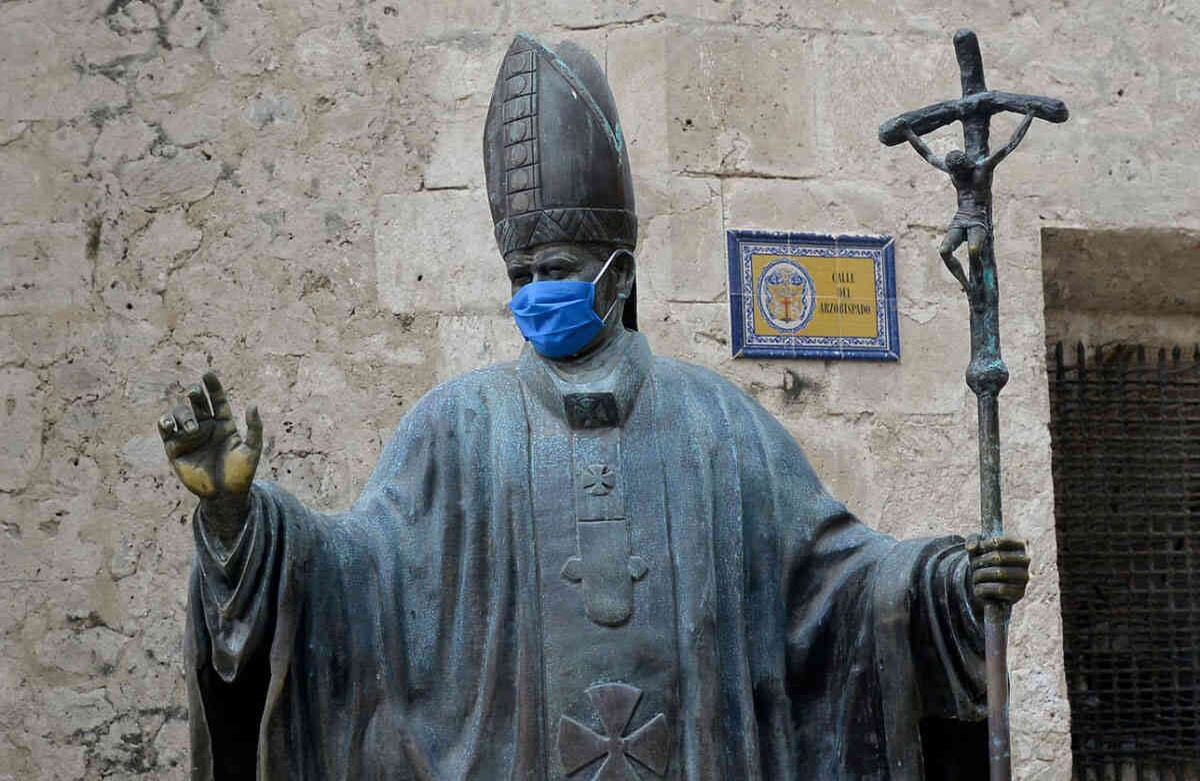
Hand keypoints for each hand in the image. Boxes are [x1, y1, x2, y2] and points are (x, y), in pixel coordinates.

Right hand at [158, 371, 262, 504]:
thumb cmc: (242, 473)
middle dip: (194, 395)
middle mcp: (205, 428)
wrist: (226, 496)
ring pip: (180, 414)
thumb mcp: (253, 450)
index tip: (208, 374)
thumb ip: (254, 428)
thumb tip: (253, 404)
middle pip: (196, 404)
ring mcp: (189, 437)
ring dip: (183, 414)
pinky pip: (165, 431)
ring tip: (192, 428)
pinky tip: (168, 424)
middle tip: (195, 393)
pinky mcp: (175, 449)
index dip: (212, 387)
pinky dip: (164, 423)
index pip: (217, 400)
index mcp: (224, 425)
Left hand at [966, 534, 1029, 607]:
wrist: (990, 587)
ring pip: (999, 573)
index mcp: (1019, 544)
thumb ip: (972, 541)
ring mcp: (1025, 577)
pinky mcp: (1020, 592)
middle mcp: (1026, 560)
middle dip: (979, 561)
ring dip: (980, 575)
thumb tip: (971, 547)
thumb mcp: (978, 548)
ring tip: (975, 577)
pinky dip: (984, 588)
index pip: (1000, 541)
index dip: (984, 545)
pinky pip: (1001, 589)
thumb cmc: (985, 561)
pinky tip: (978, 588)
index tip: (976, 549)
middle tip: (972, 566)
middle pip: (998, 557)